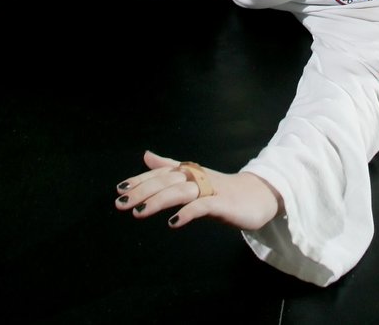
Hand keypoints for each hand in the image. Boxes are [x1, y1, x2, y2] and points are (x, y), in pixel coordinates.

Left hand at [115, 151, 282, 230]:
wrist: (258, 196)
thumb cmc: (222, 190)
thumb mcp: (193, 178)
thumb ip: (169, 167)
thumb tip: (146, 156)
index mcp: (189, 171)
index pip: (161, 173)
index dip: (140, 180)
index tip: (119, 189)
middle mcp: (198, 177)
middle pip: (167, 180)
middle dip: (143, 190)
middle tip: (121, 202)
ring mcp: (211, 189)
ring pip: (181, 191)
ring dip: (158, 200)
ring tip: (139, 213)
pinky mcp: (223, 203)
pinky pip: (202, 206)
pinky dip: (187, 212)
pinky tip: (173, 223)